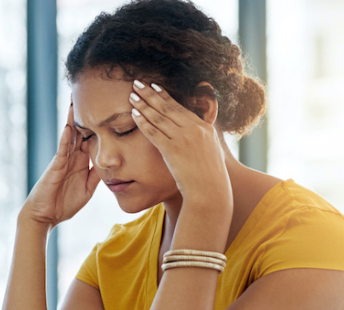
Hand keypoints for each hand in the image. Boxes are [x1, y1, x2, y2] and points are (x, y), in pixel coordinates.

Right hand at [21, 104, 101, 227]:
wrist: (45, 216)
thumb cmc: (64, 203)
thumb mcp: (88, 189)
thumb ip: (96, 176)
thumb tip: (110, 165)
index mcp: (80, 161)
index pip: (91, 139)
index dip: (98, 125)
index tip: (106, 110)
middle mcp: (71, 157)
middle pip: (80, 131)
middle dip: (84, 114)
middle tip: (90, 94)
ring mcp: (62, 160)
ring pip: (69, 135)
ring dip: (73, 119)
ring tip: (75, 101)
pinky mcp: (55, 167)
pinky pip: (61, 151)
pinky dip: (66, 139)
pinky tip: (69, 128)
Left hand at [129, 80, 231, 206]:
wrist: (210, 191)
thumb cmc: (210, 177)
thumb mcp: (212, 152)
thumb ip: (203, 139)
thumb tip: (197, 134)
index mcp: (204, 128)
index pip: (180, 108)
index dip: (165, 96)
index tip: (154, 86)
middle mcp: (194, 129)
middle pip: (168, 108)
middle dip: (150, 94)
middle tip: (137, 82)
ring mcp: (184, 139)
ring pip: (159, 118)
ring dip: (143, 105)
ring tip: (132, 95)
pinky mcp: (173, 150)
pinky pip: (154, 133)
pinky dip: (143, 122)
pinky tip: (133, 114)